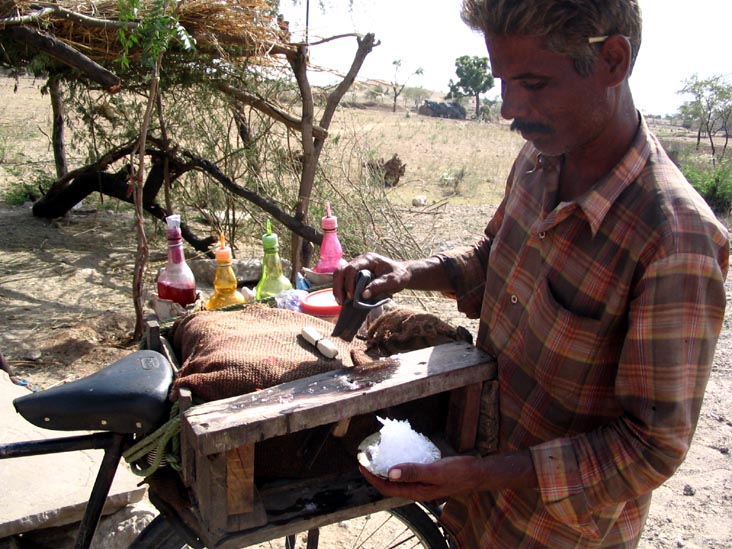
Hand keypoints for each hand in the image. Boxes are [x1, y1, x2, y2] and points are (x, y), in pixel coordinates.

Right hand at [332, 252, 410, 304]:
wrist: (401, 274)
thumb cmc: (398, 276)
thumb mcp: (393, 282)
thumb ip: (379, 286)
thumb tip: (363, 295)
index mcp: (369, 259)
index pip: (352, 268)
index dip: (349, 283)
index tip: (353, 296)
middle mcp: (360, 260)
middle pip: (341, 270)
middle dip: (339, 286)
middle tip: (341, 301)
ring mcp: (356, 266)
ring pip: (339, 274)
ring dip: (338, 288)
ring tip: (341, 301)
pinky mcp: (355, 273)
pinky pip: (343, 279)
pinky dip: (341, 289)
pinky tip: (344, 299)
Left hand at [359, 455, 479, 502]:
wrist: (476, 474)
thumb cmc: (458, 473)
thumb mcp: (434, 470)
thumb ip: (413, 471)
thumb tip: (390, 472)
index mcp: (416, 492)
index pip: (387, 488)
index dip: (372, 478)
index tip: (362, 466)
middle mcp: (417, 490)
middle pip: (390, 485)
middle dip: (375, 474)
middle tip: (365, 460)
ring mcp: (422, 484)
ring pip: (398, 480)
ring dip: (385, 470)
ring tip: (376, 457)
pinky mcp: (426, 477)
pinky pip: (407, 473)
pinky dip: (398, 466)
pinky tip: (398, 455)